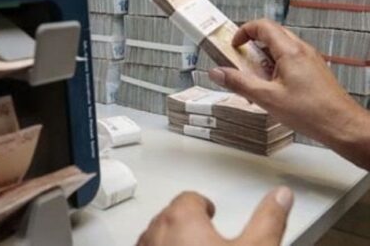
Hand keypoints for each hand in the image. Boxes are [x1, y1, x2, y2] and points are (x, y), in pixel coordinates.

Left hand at [137, 187, 292, 245]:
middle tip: (206, 238)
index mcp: (181, 219)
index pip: (189, 199)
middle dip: (188, 225)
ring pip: (156, 239)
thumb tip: (281, 195)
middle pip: (170, 217)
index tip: (211, 213)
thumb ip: (269, 220)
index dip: (203, 206)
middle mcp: (155, 233)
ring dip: (171, 242)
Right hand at [208, 19, 369, 167]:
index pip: (262, 26)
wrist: (343, 126)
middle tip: (240, 61)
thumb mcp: (266, 98)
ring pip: (280, 48)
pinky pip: (290, 60)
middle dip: (252, 46)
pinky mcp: (314, 71)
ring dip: (263, 59)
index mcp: (290, 51)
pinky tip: (271, 89)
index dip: (243, 32)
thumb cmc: (313, 113)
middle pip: (271, 35)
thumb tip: (217, 73)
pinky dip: (275, 68)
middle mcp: (302, 51)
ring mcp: (310, 60)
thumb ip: (239, 83)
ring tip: (255, 80)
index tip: (234, 45)